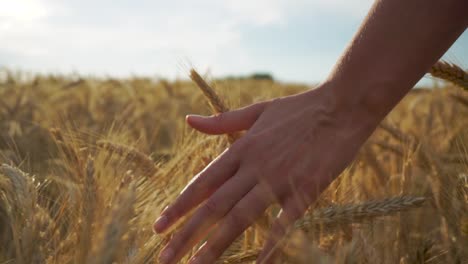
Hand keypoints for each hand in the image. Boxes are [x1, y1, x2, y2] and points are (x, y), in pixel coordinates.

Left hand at [153, 83, 379, 263]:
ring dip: (216, 243)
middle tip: (164, 258)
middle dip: (186, 234)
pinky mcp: (306, 189)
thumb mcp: (257, 110)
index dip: (178, 206)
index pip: (202, 183)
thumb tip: (189, 120)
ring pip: (241, 216)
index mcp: (241, 147)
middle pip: (214, 205)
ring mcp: (279, 179)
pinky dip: (271, 244)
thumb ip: (222, 121)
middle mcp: (254, 165)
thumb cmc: (299, 108)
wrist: (342, 106)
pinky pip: (284, 222)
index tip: (158, 227)